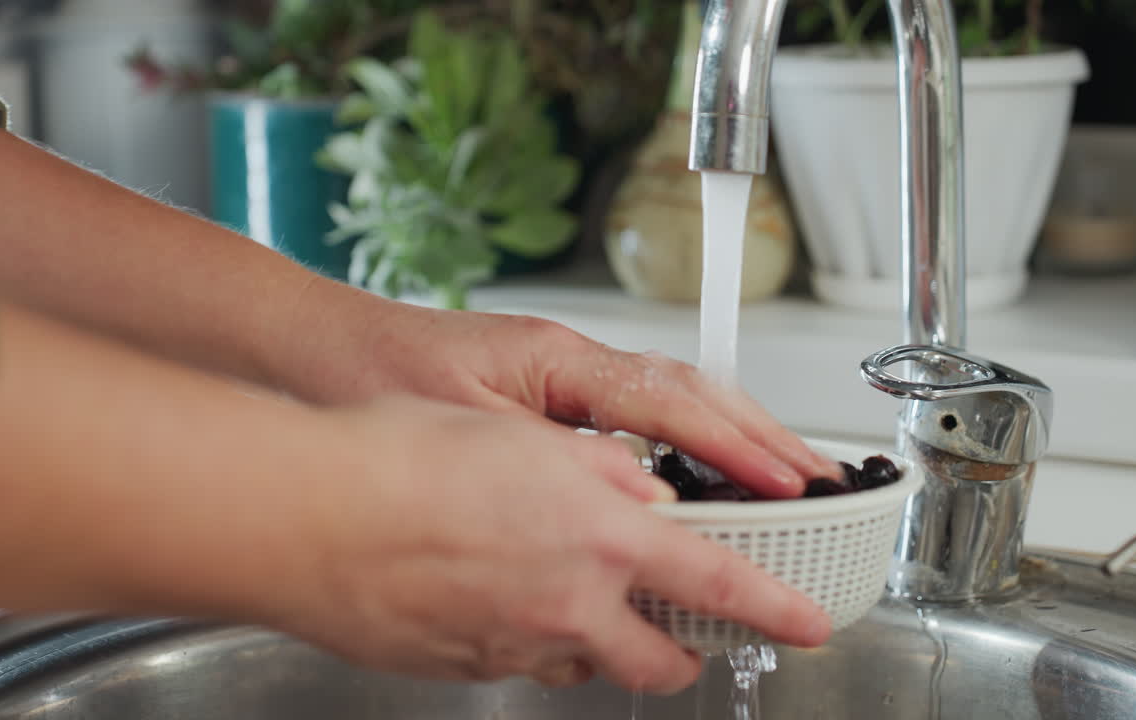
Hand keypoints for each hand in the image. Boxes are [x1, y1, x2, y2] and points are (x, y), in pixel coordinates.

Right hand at [278, 395, 829, 693]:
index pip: (718, 584)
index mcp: (599, 537)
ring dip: (596, 640)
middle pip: (658, 661)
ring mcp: (516, 647)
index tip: (809, 623)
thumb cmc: (400, 459)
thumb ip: (596, 471)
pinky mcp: (466, 668)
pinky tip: (496, 594)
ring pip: (586, 664)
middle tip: (679, 630)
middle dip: (681, 653)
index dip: (775, 607)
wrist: (304, 516)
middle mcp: (569, 606)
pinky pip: (521, 663)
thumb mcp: (523, 435)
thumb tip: (636, 489)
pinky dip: (529, 638)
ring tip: (564, 591)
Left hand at [284, 290, 841, 497]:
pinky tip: (706, 474)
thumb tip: (634, 504)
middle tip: (818, 481)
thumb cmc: (374, 378)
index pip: (671, 403)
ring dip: (735, 435)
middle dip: (761, 435)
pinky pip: (644, 415)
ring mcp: (568, 374)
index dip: (734, 447)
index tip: (786, 482)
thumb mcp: (462, 437)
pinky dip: (690, 441)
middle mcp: (574, 361)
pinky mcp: (554, 394)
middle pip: (694, 389)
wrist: (318, 350)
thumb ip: (550, 469)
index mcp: (559, 361)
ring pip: (676, 398)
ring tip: (786, 476)